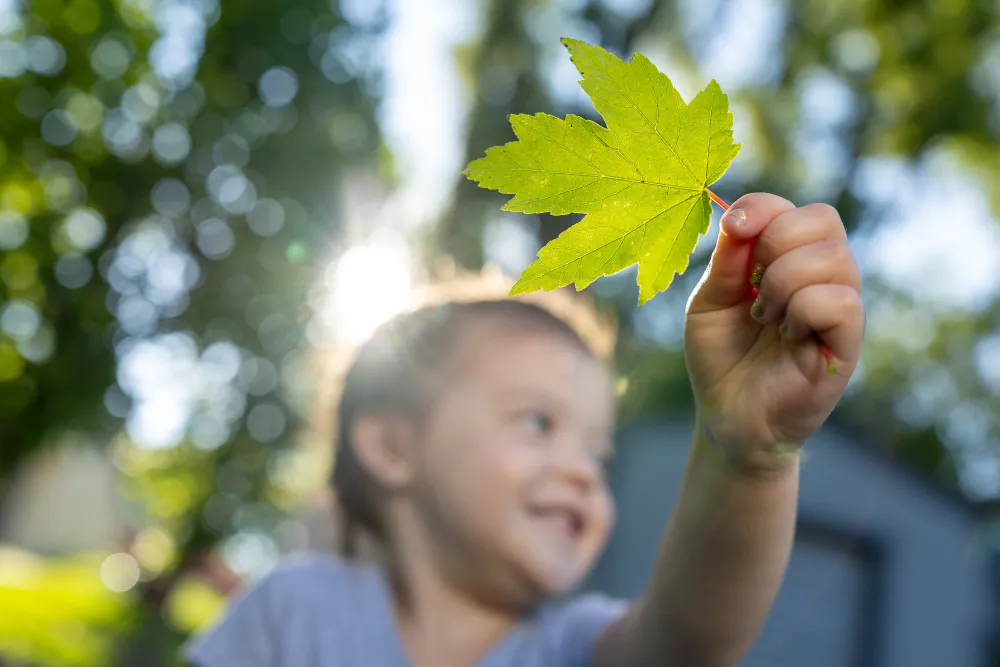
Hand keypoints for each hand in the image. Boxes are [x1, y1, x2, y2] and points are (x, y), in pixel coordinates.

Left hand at [684, 193, 863, 469]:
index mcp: (790, 260)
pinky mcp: (847, 344)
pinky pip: (840, 302)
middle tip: (752, 287)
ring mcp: (840, 308)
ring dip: (783, 283)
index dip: (763, 208)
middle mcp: (824, 278)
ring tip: (765, 317)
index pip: (795, 210)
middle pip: (823, 220)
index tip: (733, 228)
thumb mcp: (708, 302)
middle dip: (774, 243)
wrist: (726, 417)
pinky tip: (787, 336)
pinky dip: (802, 311)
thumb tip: (737, 215)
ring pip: (831, 258)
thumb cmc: (720, 357)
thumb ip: (726, 260)